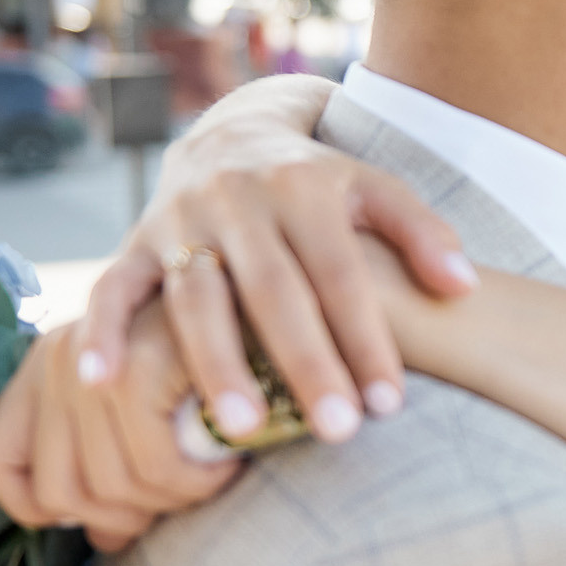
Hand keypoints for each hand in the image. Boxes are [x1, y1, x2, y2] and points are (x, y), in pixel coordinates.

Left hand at [0, 306, 240, 551]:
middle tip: (178, 501)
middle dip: (122, 519)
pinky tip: (228, 465)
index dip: (38, 506)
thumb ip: (114, 461)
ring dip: (169, 503)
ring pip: (108, 488)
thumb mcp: (153, 406)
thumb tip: (103, 538)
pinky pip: (154, 468)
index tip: (105, 511)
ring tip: (212, 477)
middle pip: (55, 491)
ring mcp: (94, 363)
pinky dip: (196, 484)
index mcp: (47, 365)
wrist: (288, 299)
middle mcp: (57, 359)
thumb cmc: (228, 359)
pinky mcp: (139, 370)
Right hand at [78, 75, 477, 445]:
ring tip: (242, 429)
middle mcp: (240, 201)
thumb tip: (464, 287)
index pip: (340, 273)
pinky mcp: (135, 242)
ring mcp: (182, 221)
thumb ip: (422, 232)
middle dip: (305, 362)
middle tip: (337, 431)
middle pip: (274, 291)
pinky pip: (113, 288)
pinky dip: (102, 333)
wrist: (232, 134)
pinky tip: (101, 385)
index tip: (390, 404)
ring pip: (196, 298)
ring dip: (217, 363)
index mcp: (304, 187)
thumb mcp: (374, 189)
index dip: (366, 337)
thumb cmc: (319, 184)